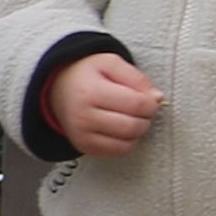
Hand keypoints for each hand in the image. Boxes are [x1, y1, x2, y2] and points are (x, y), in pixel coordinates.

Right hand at [47, 56, 163, 158]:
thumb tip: (157, 98)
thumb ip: (137, 77)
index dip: (151, 103)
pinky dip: (128, 142)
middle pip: (133, 126)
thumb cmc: (87, 75)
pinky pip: (118, 152)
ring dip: (138, 131)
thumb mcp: (111, 63)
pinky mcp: (84, 147)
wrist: (58, 89)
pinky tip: (123, 129)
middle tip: (143, 109)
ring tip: (132, 117)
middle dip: (146, 118)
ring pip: (127, 142)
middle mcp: (84, 116)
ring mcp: (82, 134)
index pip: (136, 104)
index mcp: (91, 91)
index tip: (151, 99)